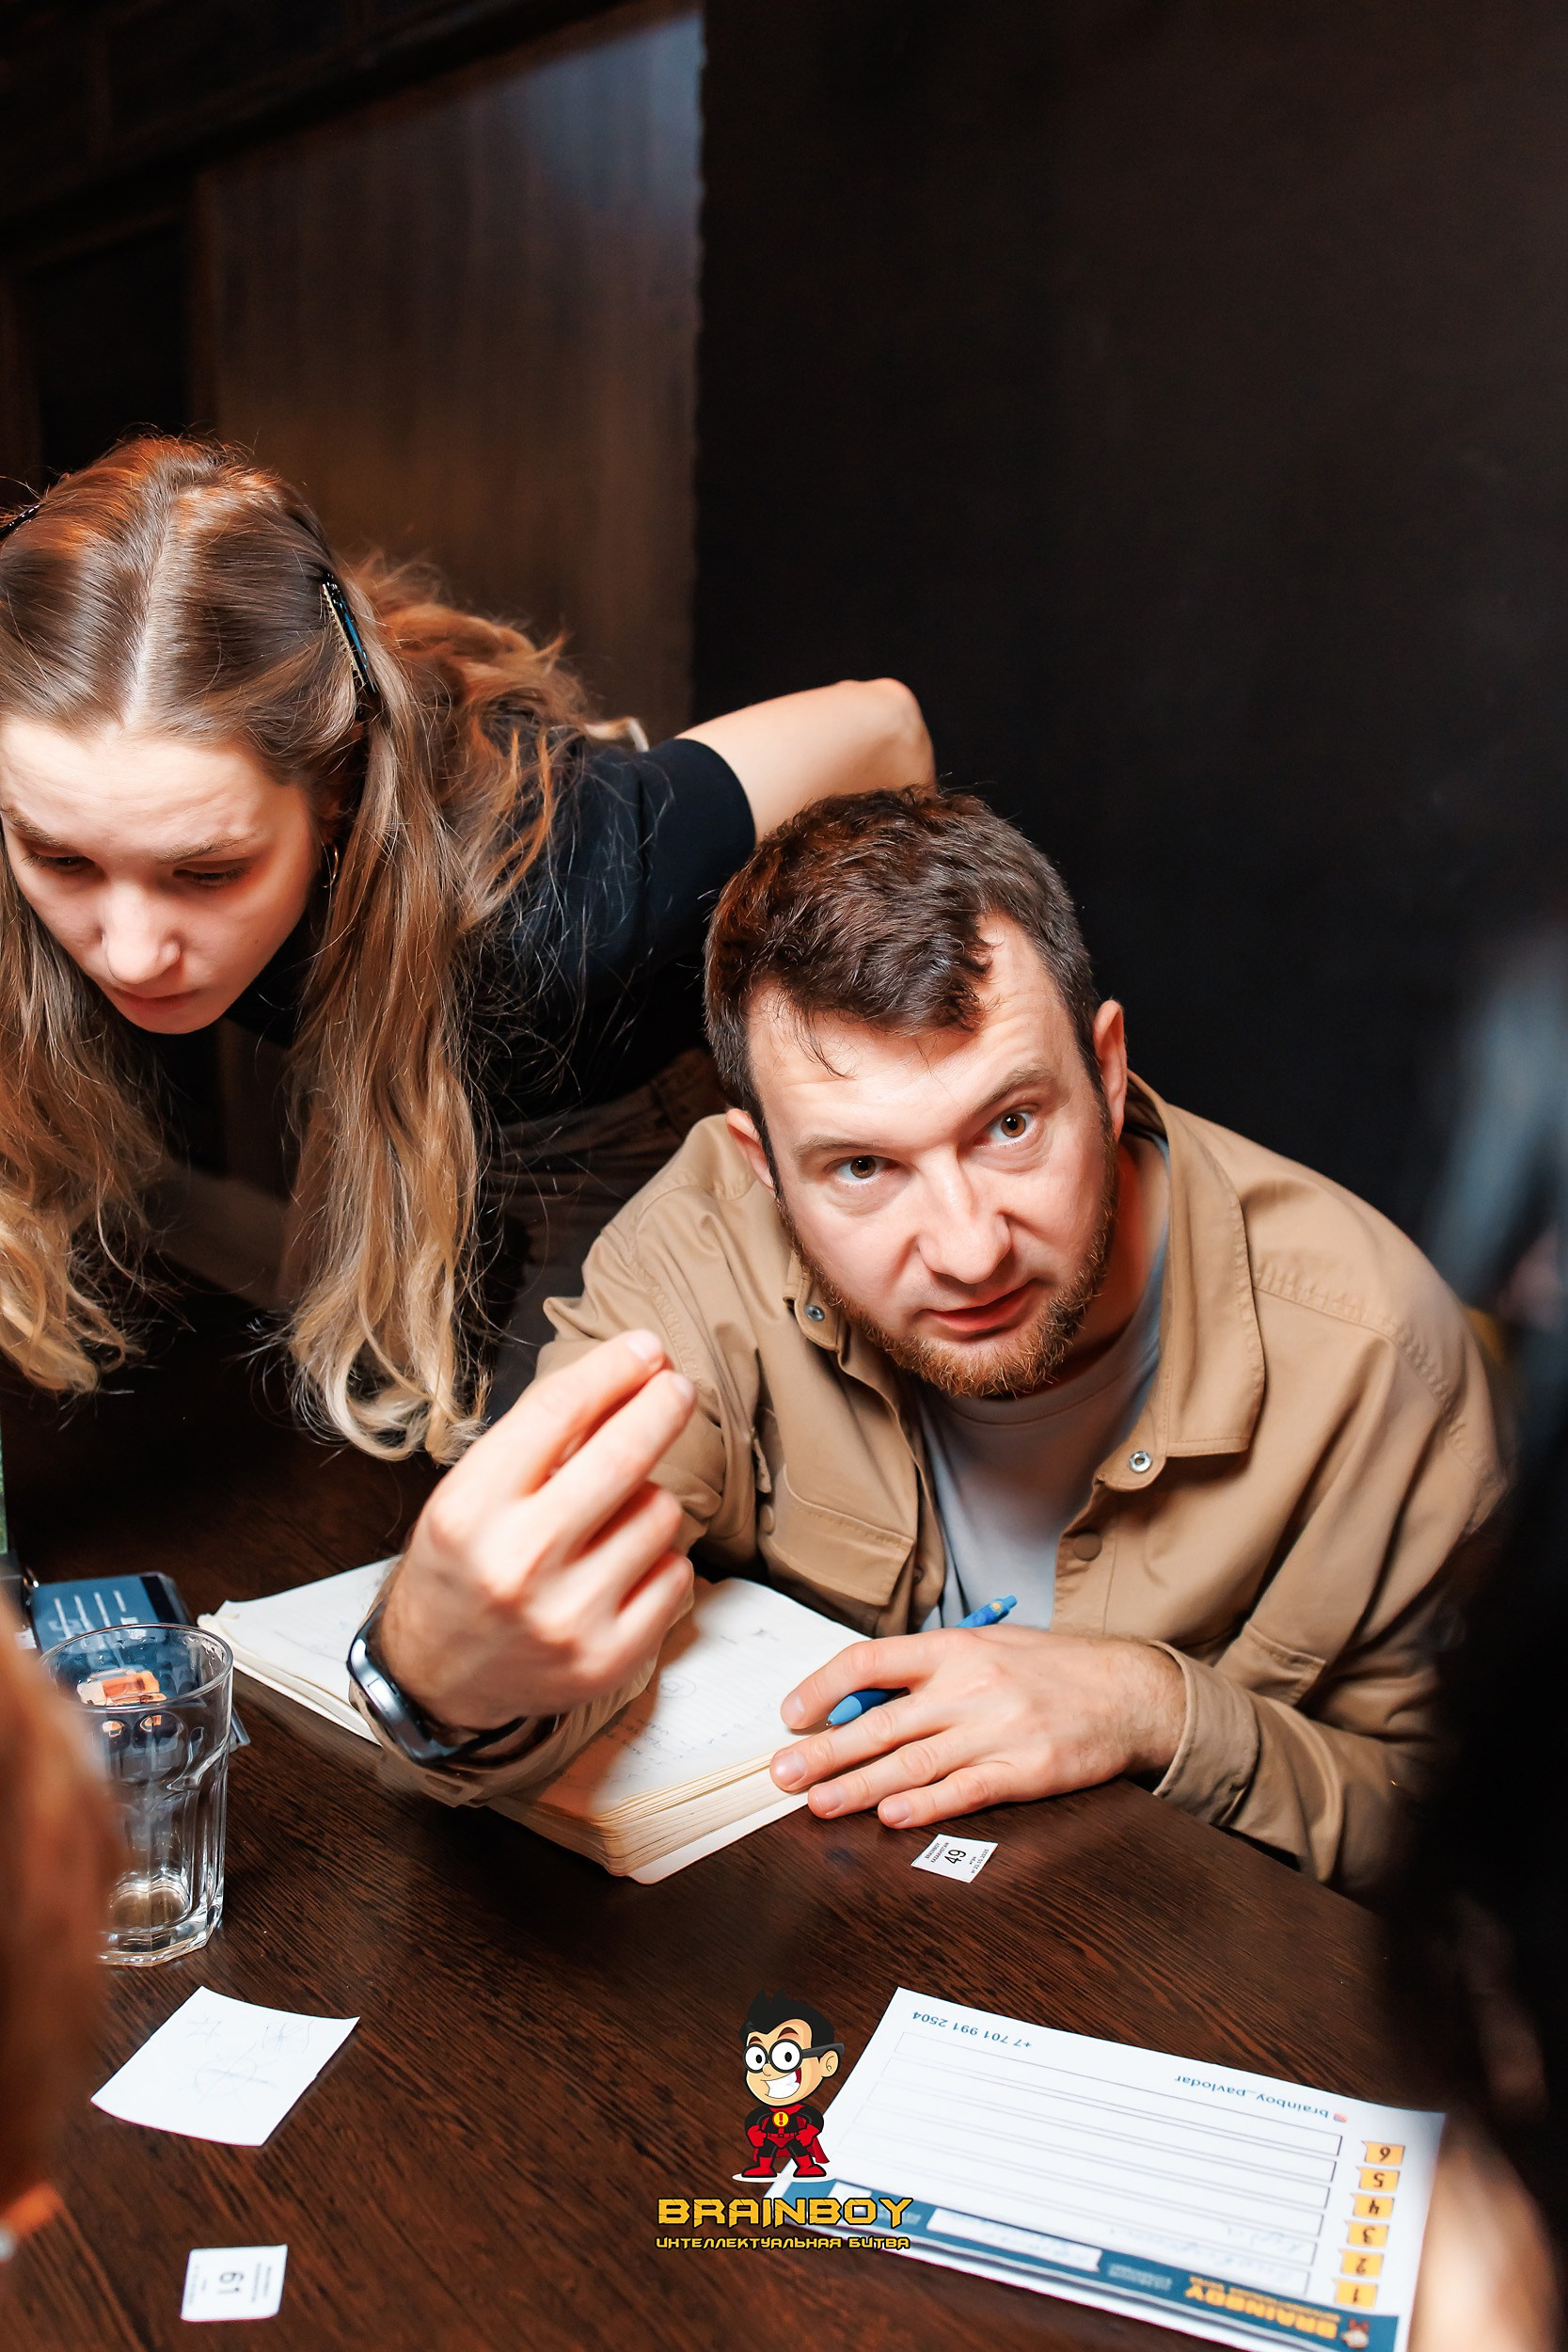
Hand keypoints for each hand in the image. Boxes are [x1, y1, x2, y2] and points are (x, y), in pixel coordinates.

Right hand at [376, 1331, 695, 1731]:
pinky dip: (660, 1558)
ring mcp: (566, 1618)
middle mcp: (516, 1563)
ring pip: (658, 1513)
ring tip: (610, 1517)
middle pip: (622, 1458)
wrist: (440, 1674)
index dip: (612, 1370)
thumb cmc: (464, 1564)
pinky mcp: (608, 1659)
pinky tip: (624, 1566)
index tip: (645, 1348)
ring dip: (647, 1500)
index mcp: (470, 1510)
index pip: (557, 1413)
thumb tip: (633, 1372)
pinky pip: (676, 1572)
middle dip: (662, 1408)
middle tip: (677, 1388)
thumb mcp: (472, 1491)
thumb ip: (541, 1439)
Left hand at [768, 1626, 1187, 1829]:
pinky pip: (964, 1791)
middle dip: (823, 1751)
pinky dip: (926, 1805)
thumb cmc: (1051, 1669)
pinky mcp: (1023, 1770)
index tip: (793, 1714)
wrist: (1128, 1692)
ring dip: (858, 1787)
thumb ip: (929, 1671)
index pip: (870, 1661)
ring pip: (911, 1762)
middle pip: (880, 1721)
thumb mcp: (988, 1647)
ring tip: (818, 1803)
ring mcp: (996, 1730)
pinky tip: (891, 1817)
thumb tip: (861, 1701)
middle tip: (781, 1775)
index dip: (823, 1687)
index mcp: (955, 1648)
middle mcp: (969, 1686)